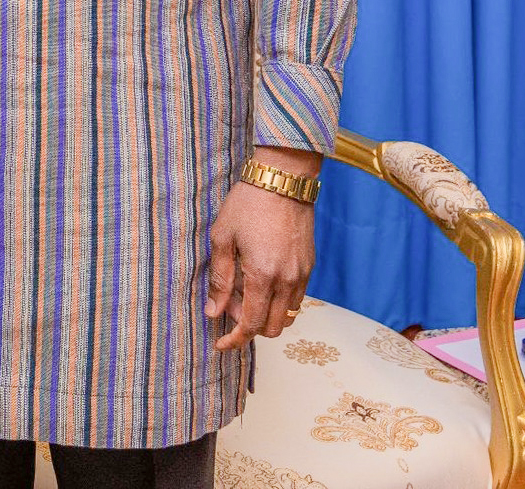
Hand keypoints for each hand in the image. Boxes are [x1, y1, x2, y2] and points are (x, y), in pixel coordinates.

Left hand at [205, 146, 319, 350]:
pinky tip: (261, 283)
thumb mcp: (222, 238)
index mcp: (262, 275)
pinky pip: (296, 299)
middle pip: (272, 328)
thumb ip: (219, 279)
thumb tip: (214, 312)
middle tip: (229, 308)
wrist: (282, 180)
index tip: (220, 345)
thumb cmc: (247, 205)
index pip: (251, 324)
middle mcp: (287, 281)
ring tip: (243, 293)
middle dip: (249, 328)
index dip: (235, 340)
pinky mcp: (310, 266)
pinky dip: (278, 302)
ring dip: (265, 316)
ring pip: (287, 316)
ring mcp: (302, 274)